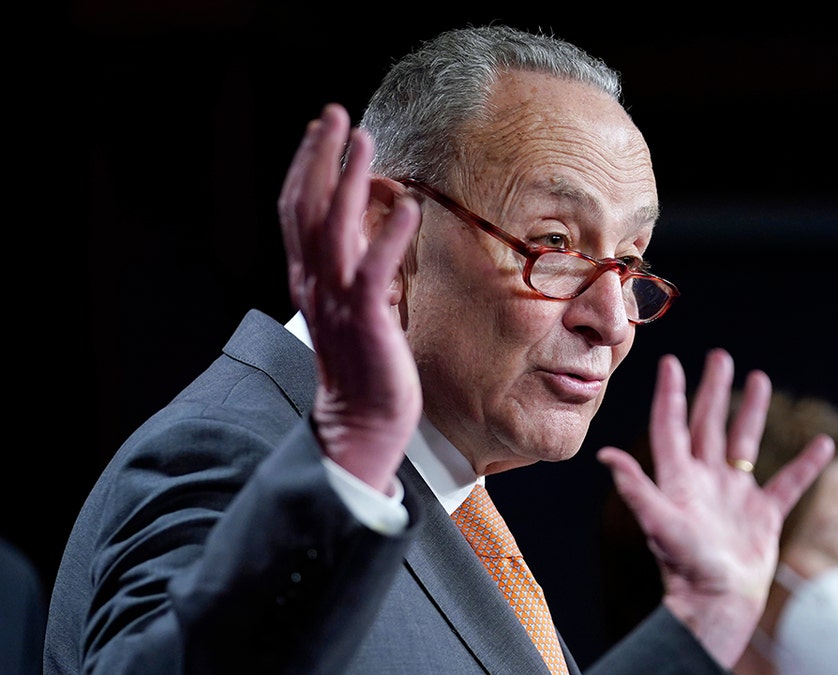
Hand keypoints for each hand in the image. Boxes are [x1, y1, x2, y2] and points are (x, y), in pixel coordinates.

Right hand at [277, 104, 422, 493]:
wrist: (361, 423)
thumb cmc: (363, 366)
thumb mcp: (351, 307)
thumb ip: (352, 268)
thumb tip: (371, 230)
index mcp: (309, 279)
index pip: (296, 210)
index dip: (305, 166)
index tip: (321, 129)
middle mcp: (315, 284)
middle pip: (305, 208)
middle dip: (317, 156)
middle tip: (332, 113)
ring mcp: (338, 302)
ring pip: (334, 229)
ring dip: (347, 181)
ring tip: (363, 140)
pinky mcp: (368, 321)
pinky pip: (374, 272)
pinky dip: (388, 237)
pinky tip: (406, 205)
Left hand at [597, 348, 833, 666]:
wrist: (718, 604)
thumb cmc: (685, 567)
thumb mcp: (658, 523)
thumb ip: (636, 488)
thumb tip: (605, 455)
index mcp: (679, 479)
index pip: (672, 426)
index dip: (670, 395)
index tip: (671, 363)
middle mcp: (705, 481)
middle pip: (709, 424)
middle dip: (713, 391)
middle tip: (720, 357)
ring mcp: (735, 496)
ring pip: (744, 443)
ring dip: (752, 412)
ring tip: (759, 379)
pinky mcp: (763, 516)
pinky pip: (788, 483)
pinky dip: (806, 464)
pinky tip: (823, 443)